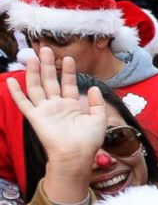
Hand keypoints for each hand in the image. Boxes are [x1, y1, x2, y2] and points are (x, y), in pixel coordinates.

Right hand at [5, 50, 107, 173]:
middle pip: (50, 81)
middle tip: (46, 49)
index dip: (68, 71)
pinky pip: (23, 103)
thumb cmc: (89, 141)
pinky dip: (16, 92)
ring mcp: (45, 110)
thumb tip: (94, 87)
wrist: (77, 155)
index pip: (69, 84)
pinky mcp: (35, 117)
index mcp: (72, 106)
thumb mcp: (99, 119)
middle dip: (48, 65)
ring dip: (34, 73)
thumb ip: (97, 103)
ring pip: (36, 87)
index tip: (69, 58)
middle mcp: (57, 106)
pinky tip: (11, 81)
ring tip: (32, 57)